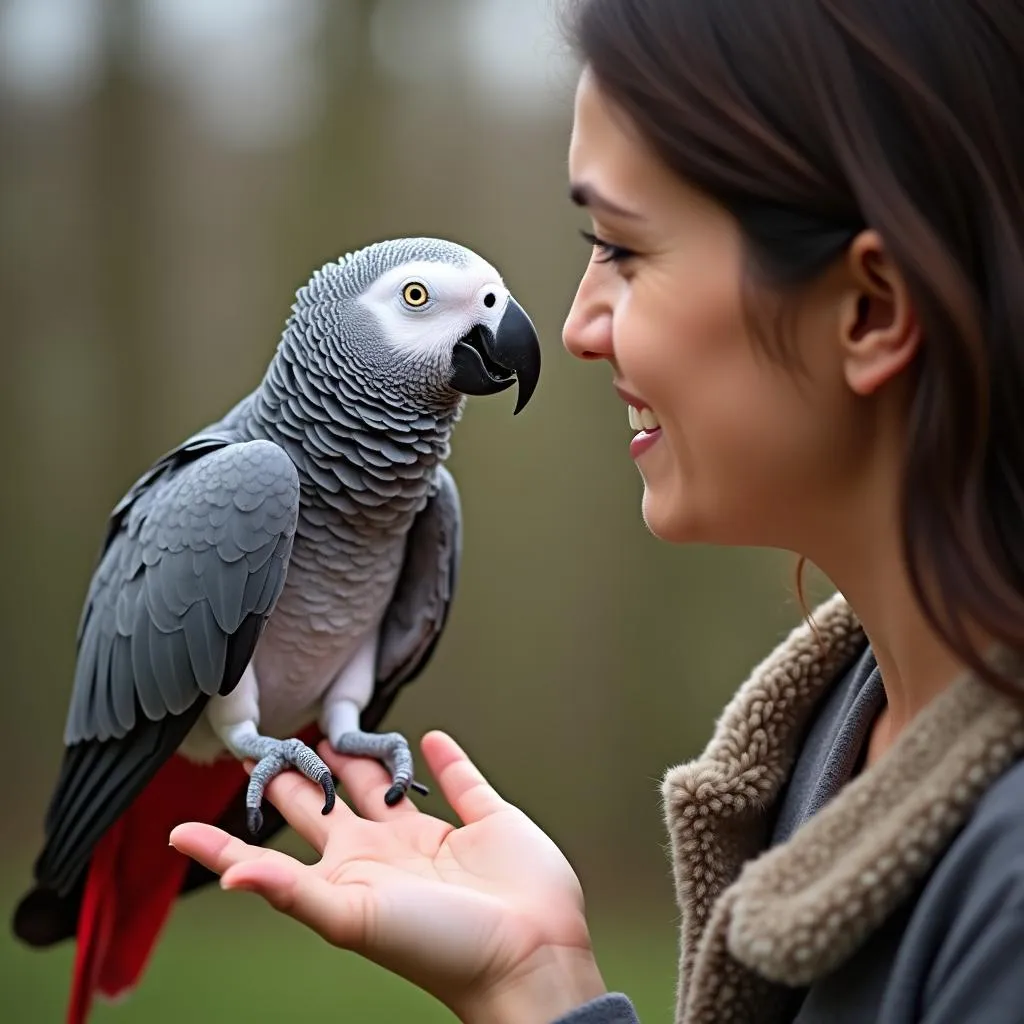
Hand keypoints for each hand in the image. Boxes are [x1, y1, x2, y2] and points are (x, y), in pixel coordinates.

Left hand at [169, 731, 606, 1022]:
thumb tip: (228, 875)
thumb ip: (289, 890)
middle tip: (281, 743)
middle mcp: (386, 852)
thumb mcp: (352, 917)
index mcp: (351, 871)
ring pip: (388, 787)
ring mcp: (434, 837)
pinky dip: (446, 759)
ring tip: (339, 734)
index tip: (225, 780)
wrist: (526, 955)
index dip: (253, 815)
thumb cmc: (437, 947)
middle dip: (307, 776)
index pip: (288, 835)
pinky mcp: (484, 821)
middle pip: (334, 803)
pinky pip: (461, 781)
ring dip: (365, 762)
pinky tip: (433, 740)